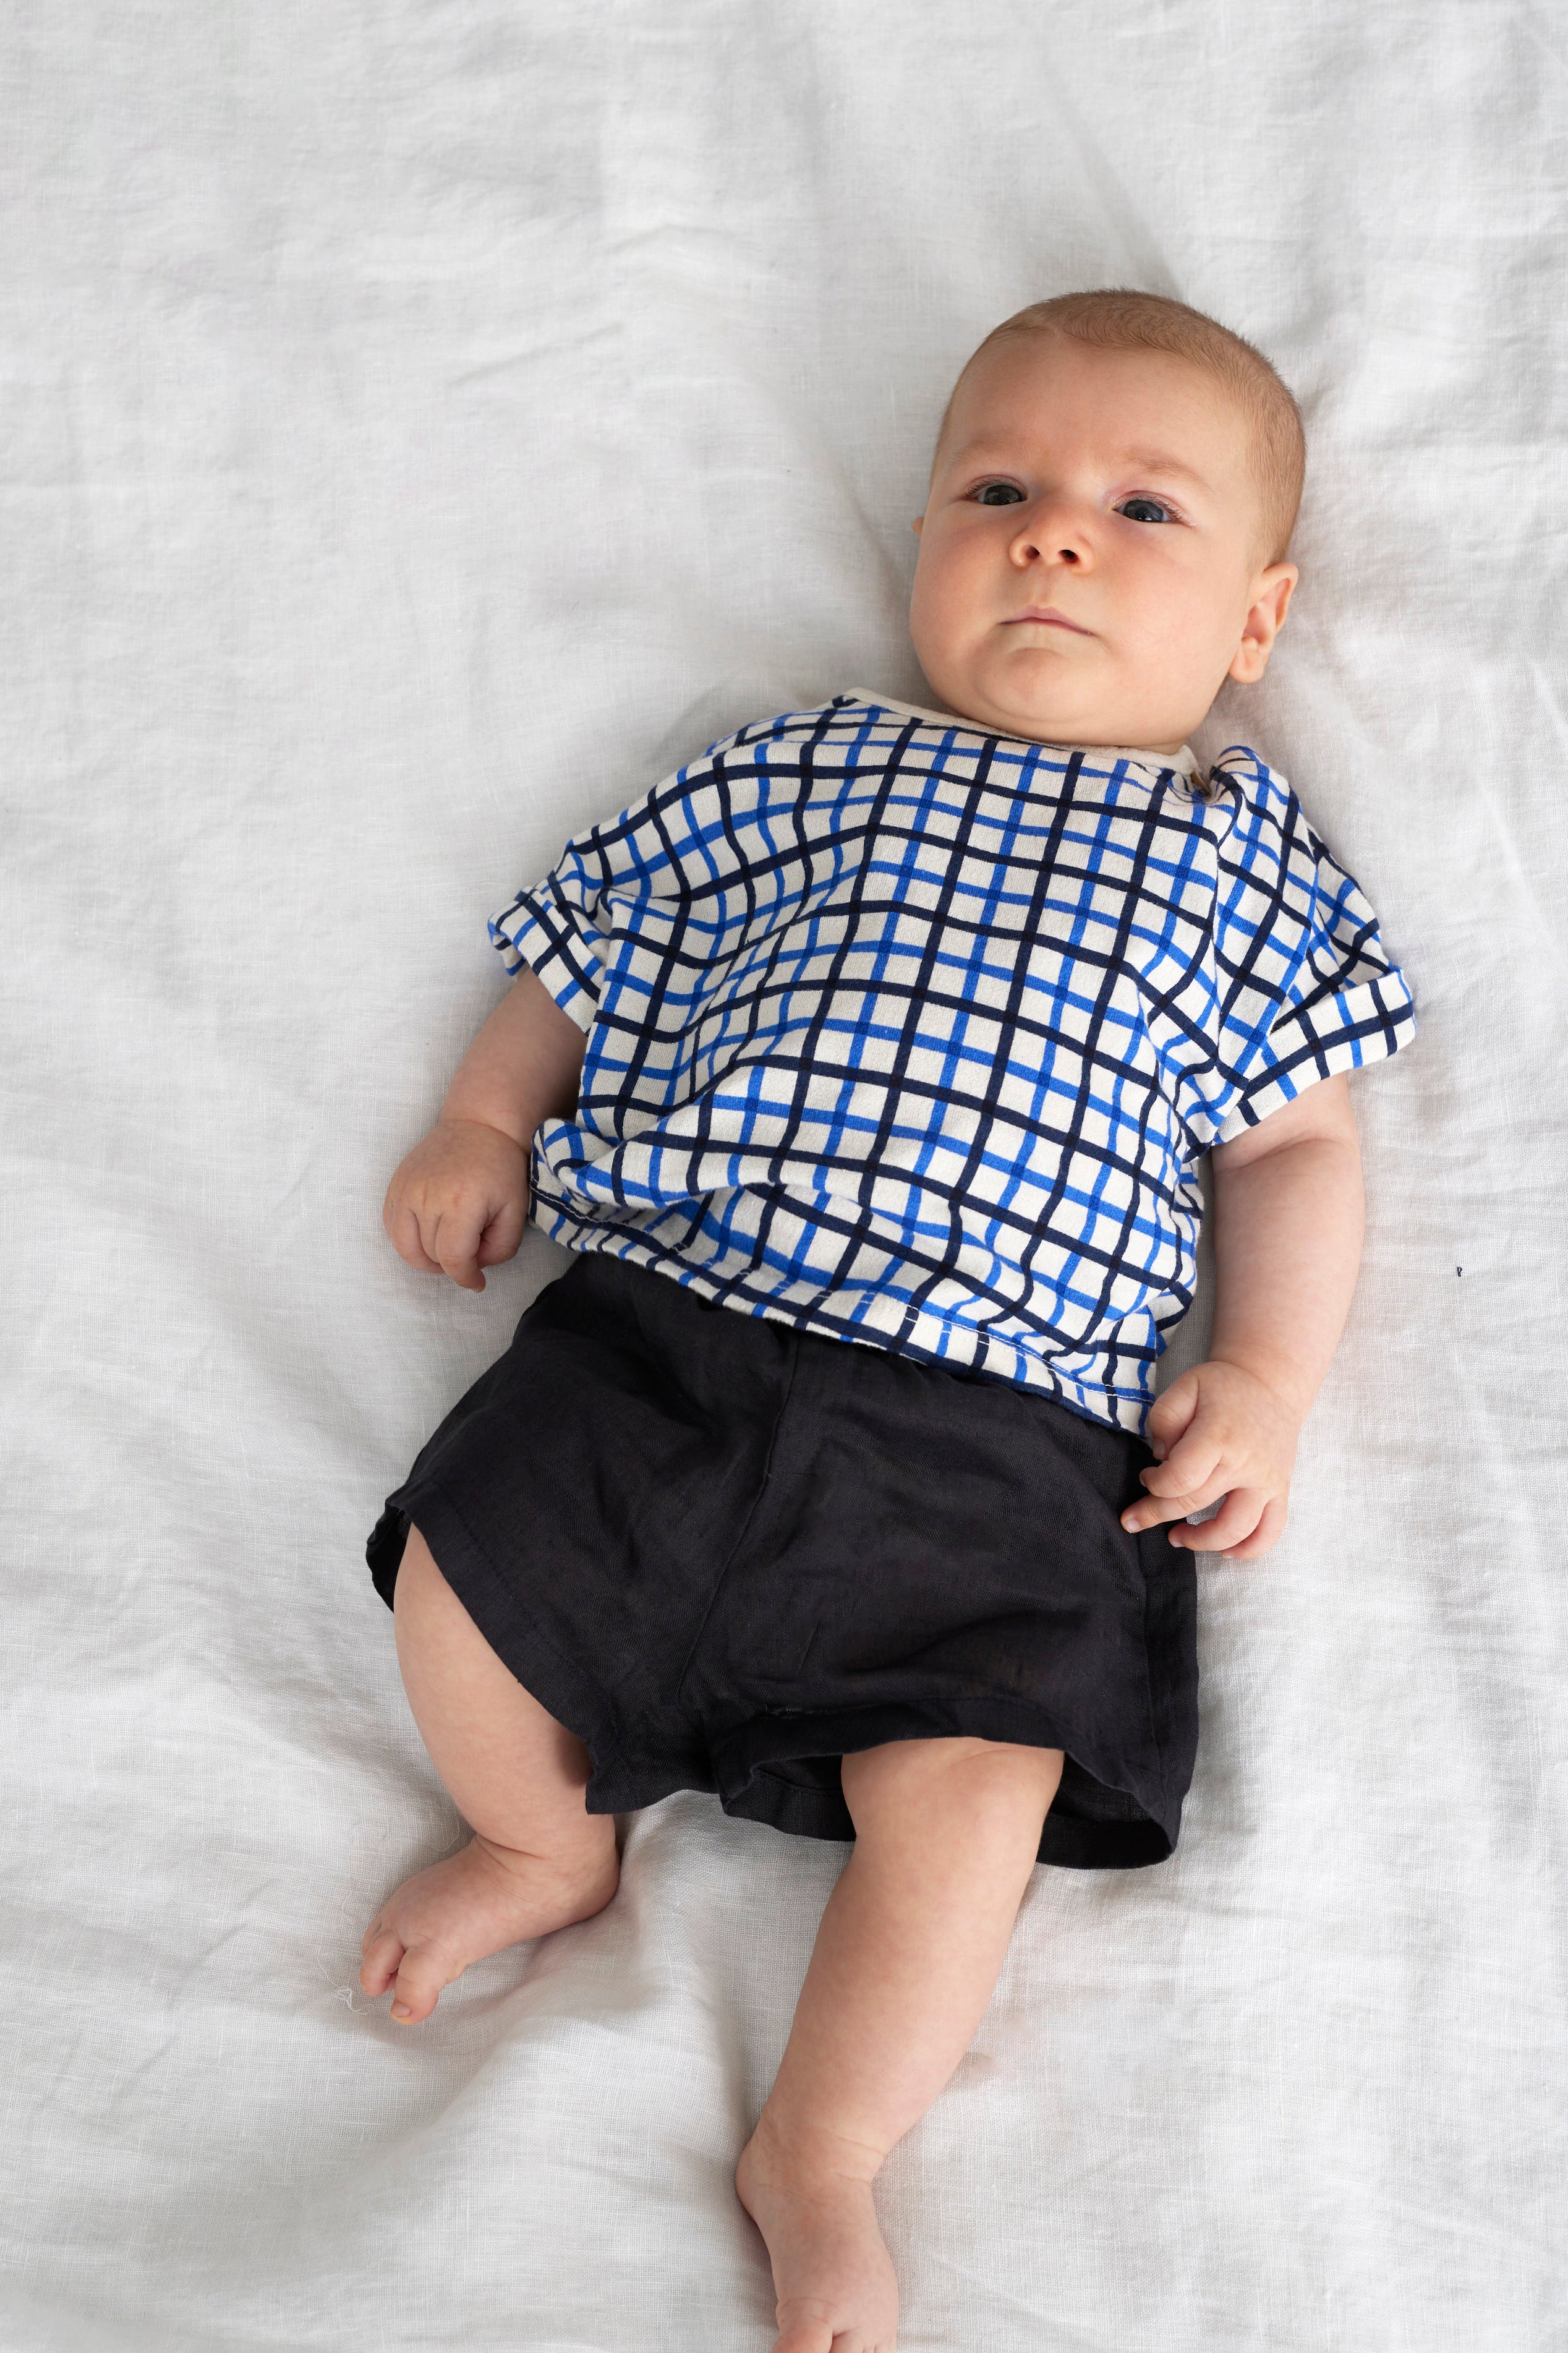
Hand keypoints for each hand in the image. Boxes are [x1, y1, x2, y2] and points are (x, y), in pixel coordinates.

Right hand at [382, 1117, 529, 1292]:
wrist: (478, 1127)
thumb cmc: (501, 1169)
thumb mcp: (515, 1211)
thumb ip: (501, 1249)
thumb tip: (474, 1269)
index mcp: (461, 1202)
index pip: (453, 1259)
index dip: (466, 1278)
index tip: (477, 1283)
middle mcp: (426, 1197)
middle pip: (431, 1256)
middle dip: (453, 1265)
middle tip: (472, 1251)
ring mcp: (405, 1190)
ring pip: (406, 1248)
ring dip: (428, 1260)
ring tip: (449, 1250)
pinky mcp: (395, 1187)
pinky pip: (392, 1229)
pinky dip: (408, 1242)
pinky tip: (429, 1235)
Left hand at [1119, 1359, 1301, 1560]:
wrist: (1272, 1383)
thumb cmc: (1223, 1387)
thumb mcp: (1186, 1386)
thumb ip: (1164, 1418)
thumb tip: (1161, 1456)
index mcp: (1219, 1436)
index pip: (1180, 1478)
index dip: (1154, 1486)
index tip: (1147, 1477)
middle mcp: (1246, 1463)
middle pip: (1196, 1504)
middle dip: (1157, 1515)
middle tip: (1135, 1519)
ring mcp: (1267, 1481)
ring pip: (1235, 1529)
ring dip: (1200, 1542)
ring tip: (1177, 1538)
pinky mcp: (1281, 1491)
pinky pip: (1271, 1531)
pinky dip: (1249, 1550)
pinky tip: (1226, 1552)